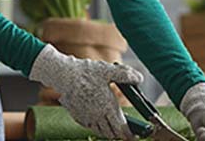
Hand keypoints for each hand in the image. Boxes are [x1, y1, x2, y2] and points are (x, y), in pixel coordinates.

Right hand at [29, 44, 143, 139]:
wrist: (64, 76)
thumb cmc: (87, 73)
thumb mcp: (109, 70)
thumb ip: (126, 75)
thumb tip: (139, 79)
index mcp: (107, 107)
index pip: (121, 129)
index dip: (130, 134)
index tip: (135, 134)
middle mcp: (97, 116)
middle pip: (112, 133)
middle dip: (120, 134)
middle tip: (127, 131)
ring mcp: (86, 118)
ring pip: (101, 131)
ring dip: (109, 131)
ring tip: (115, 126)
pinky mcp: (78, 117)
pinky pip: (90, 126)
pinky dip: (97, 126)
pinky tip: (100, 118)